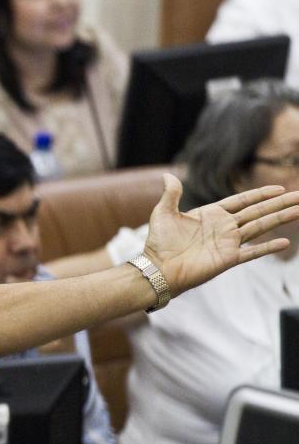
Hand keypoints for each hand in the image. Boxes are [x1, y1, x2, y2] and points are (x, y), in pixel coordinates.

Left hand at [144, 174, 298, 296]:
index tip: (279, 189)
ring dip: (280, 218)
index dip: (260, 194)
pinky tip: (285, 242)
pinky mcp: (228, 258)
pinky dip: (268, 247)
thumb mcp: (164, 212)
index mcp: (211, 215)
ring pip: (260, 226)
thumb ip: (171, 193)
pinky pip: (252, 252)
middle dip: (278, 203)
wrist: (157, 268)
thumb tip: (168, 174)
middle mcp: (224, 227)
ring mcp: (228, 243)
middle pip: (257, 212)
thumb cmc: (159, 243)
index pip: (242, 201)